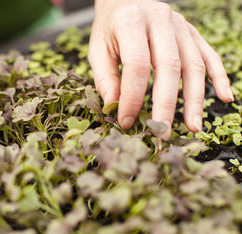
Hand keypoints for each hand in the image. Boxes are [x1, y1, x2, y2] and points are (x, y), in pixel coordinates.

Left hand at [89, 0, 232, 137]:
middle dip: (166, 104)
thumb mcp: (97, 50)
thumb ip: (105, 78)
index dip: (132, 97)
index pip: (137, 65)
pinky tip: (224, 97)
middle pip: (169, 66)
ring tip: (193, 126)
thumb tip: (115, 108)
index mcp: (131, 22)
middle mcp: (160, 20)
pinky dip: (218, 76)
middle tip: (162, 131)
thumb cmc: (109, 28)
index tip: (127, 121)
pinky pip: (209, 55)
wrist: (125, 0)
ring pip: (193, 64)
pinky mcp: (192, 32)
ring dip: (195, 98)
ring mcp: (180, 25)